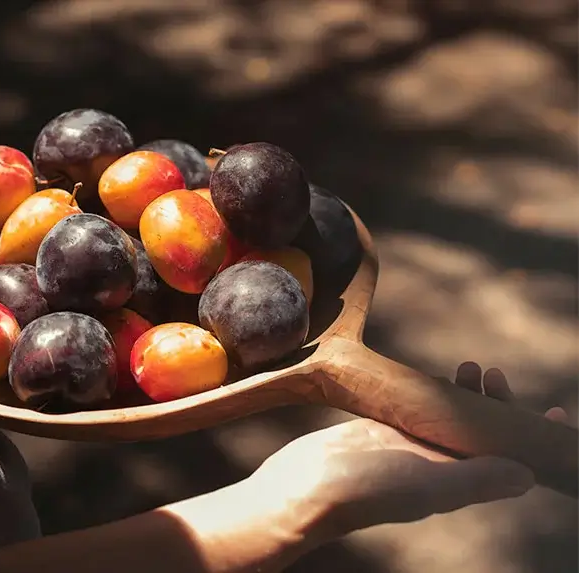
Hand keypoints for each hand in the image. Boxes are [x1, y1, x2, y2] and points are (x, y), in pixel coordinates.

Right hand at [245, 363, 565, 548]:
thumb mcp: (424, 484)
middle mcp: (437, 465)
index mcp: (454, 481)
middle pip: (483, 435)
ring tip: (472, 367)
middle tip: (496, 375)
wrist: (304, 487)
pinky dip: (437, 391)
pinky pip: (422, 409)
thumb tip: (529, 474)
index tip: (557, 412)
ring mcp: (410, 447)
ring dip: (469, 394)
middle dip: (498, 405)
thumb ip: (476, 479)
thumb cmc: (362, 489)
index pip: (508, 462)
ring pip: (453, 419)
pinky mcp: (385, 431)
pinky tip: (439, 375)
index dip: (534, 440)